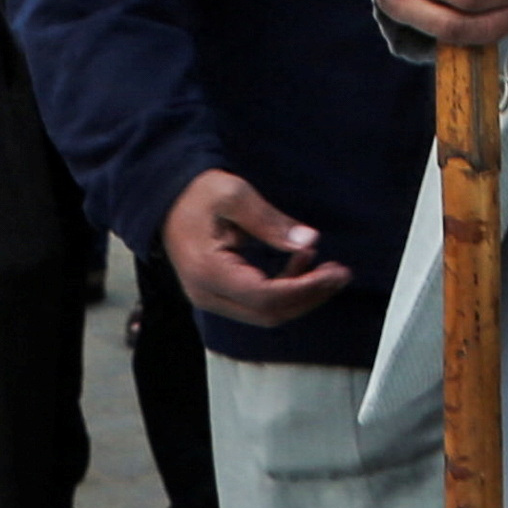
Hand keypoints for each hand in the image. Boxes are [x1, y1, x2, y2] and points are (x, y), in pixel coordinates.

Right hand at [163, 167, 351, 326]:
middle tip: (340, 273)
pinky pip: (259, 303)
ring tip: (325, 266)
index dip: (304, 288)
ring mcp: (212, 298)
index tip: (333, 272)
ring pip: (267, 313)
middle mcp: (207, 293)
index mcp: (208, 271)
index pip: (264, 296)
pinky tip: (301, 263)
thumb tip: (308, 241)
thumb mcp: (233, 195)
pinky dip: (286, 289)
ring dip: (301, 294)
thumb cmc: (195, 194)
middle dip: (310, 295)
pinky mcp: (220, 294)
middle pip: (269, 313)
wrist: (166, 199)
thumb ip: (270, 221)